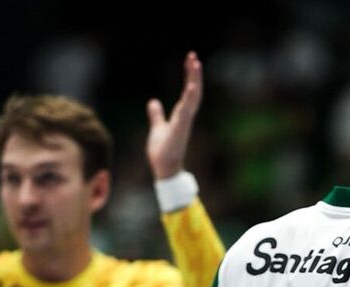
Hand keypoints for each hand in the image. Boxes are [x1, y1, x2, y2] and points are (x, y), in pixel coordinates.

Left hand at [146, 51, 202, 179]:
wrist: (164, 168)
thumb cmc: (162, 151)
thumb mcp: (157, 128)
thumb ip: (157, 115)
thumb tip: (153, 103)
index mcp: (182, 115)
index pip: (188, 92)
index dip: (190, 76)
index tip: (190, 60)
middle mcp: (186, 117)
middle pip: (193, 91)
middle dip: (194, 74)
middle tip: (193, 56)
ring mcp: (185, 122)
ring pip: (193, 97)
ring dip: (194, 81)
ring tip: (195, 64)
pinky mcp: (180, 128)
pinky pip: (187, 111)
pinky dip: (190, 98)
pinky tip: (191, 87)